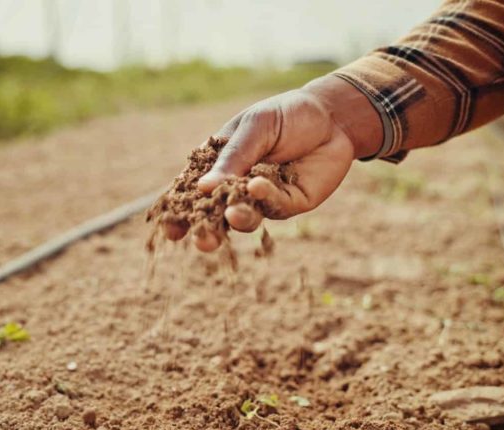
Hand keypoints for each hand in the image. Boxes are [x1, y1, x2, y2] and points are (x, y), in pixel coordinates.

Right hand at [166, 76, 381, 251]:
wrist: (333, 117)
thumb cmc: (287, 115)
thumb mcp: (256, 127)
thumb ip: (233, 158)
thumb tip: (203, 188)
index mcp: (218, 164)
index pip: (192, 191)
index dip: (180, 212)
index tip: (171, 229)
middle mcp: (236, 185)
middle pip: (214, 214)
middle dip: (207, 230)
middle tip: (203, 240)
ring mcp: (261, 198)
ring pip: (243, 218)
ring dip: (236, 220)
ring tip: (232, 215)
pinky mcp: (287, 204)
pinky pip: (273, 207)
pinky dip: (263, 197)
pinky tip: (258, 185)